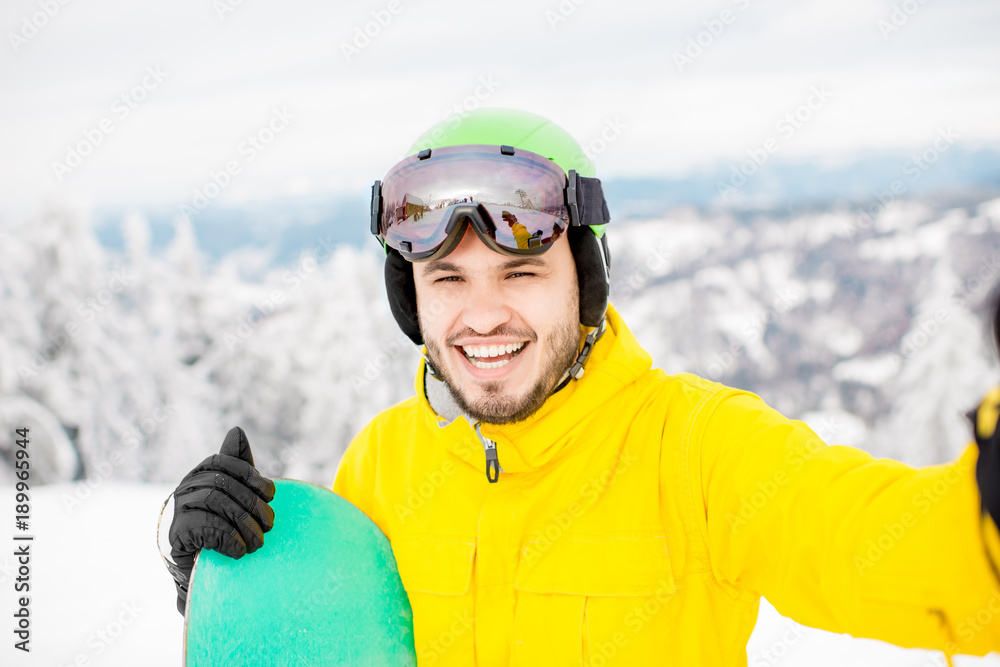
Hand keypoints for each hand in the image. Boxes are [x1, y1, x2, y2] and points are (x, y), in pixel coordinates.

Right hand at [166, 426, 275, 613]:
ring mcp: (178, 508)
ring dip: (244, 525)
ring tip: (258, 542)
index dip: (252, 476)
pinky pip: (206, 527)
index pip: (227, 463)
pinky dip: (229, 539)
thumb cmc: (220, 521)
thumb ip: (238, 465)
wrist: (197, 565)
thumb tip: (237, 430)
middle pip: (224, 484)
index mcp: (201, 472)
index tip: (270, 494)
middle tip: (269, 526)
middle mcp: (186, 486)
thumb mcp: (233, 492)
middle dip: (253, 505)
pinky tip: (239, 550)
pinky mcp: (175, 533)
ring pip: (216, 503)